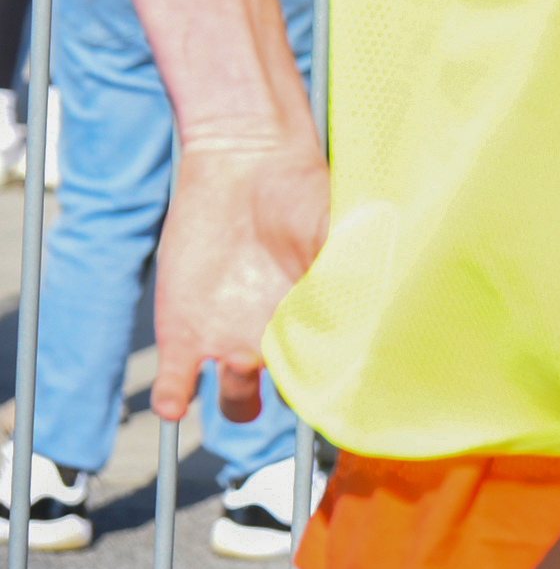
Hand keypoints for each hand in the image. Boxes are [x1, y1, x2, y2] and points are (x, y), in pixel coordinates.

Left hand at [150, 134, 326, 424]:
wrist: (241, 165)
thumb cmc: (297, 190)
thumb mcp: (332, 223)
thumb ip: (350, 263)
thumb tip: (375, 296)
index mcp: (320, 319)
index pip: (334, 370)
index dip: (340, 381)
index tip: (345, 377)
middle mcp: (279, 338)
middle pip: (292, 395)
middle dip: (298, 396)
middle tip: (302, 378)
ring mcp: (230, 340)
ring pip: (236, 403)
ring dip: (237, 402)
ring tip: (241, 373)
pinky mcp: (183, 334)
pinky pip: (176, 386)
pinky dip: (175, 398)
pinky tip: (176, 397)